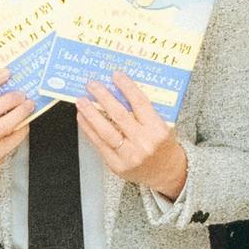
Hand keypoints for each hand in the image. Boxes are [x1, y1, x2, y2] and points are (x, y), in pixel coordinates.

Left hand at [74, 78, 188, 198]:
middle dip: (103, 97)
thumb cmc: (163, 146)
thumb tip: (119, 91)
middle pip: (119, 115)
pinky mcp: (117, 165)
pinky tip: (83, 118)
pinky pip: (99, 144)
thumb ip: (145, 112)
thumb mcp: (163, 126)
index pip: (140, 103)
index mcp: (158, 130)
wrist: (166, 173)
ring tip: (81, 101)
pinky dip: (89, 129)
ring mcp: (129, 156)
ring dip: (90, 113)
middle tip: (92, 85)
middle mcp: (144, 143)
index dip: (126, 87)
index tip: (116, 75)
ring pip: (105, 131)